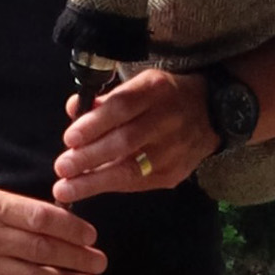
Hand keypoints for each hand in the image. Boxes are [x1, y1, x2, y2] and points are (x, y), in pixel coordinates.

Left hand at [53, 67, 217, 204]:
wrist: (212, 114)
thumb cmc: (164, 97)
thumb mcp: (140, 85)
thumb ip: (106, 99)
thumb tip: (73, 110)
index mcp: (156, 90)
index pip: (122, 107)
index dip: (94, 124)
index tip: (69, 138)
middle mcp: (168, 119)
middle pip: (125, 141)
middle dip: (89, 157)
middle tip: (62, 168)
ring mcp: (174, 150)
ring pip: (131, 169)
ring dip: (95, 181)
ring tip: (67, 188)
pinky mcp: (175, 173)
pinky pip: (138, 184)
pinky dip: (111, 186)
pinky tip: (89, 189)